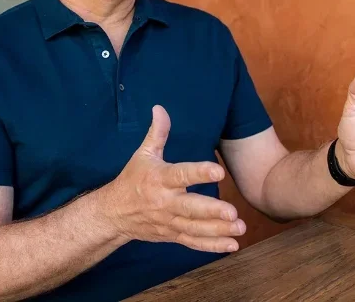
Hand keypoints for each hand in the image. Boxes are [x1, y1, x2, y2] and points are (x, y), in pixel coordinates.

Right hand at [101, 105, 244, 252]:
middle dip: (212, 211)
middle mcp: (165, 202)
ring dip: (218, 230)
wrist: (114, 214)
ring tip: (240, 228)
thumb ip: (157, 133)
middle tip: (233, 212)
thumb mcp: (142, 154)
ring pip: (195, 228)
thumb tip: (160, 108)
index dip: (199, 172)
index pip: (181, 175)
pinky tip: (232, 245)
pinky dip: (212, 246)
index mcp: (159, 179)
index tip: (219, 171)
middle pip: (190, 208)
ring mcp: (169, 222)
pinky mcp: (172, 235)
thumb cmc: (132, 180)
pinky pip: (193, 242)